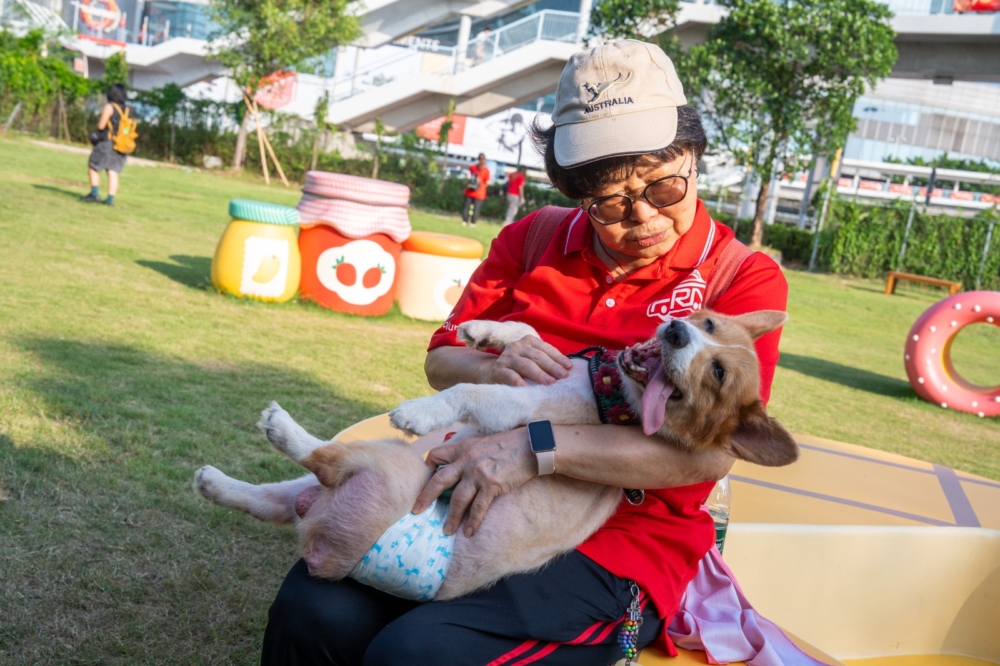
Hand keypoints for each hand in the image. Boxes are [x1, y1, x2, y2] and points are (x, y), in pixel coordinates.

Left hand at [412, 428, 535, 536]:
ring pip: (458, 499)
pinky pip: (478, 508)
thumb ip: (468, 452)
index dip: (428, 467)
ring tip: (446, 531)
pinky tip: (468, 532)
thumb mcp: (482, 441)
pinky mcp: (492, 485)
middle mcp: (466, 460)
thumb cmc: (509, 443)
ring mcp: (478, 473)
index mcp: (463, 447)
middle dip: (426, 497)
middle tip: (416, 511)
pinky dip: (473, 521)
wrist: (531, 446)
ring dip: (451, 517)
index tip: (425, 480)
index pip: (435, 455)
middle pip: (439, 481)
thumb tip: (460, 465)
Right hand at [479, 336, 572, 386]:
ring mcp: (507, 358)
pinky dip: (520, 382)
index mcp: (528, 341)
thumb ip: (545, 361)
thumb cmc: (518, 368)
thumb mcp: (531, 359)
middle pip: (537, 356)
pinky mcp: (498, 370)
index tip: (569, 367)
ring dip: (539, 374)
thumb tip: (567, 369)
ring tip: (551, 383)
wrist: (490, 372)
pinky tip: (528, 389)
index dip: (558, 357)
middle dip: (552, 366)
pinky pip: (511, 376)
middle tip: (563, 376)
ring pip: (526, 365)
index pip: (546, 348)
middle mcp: (517, 347)